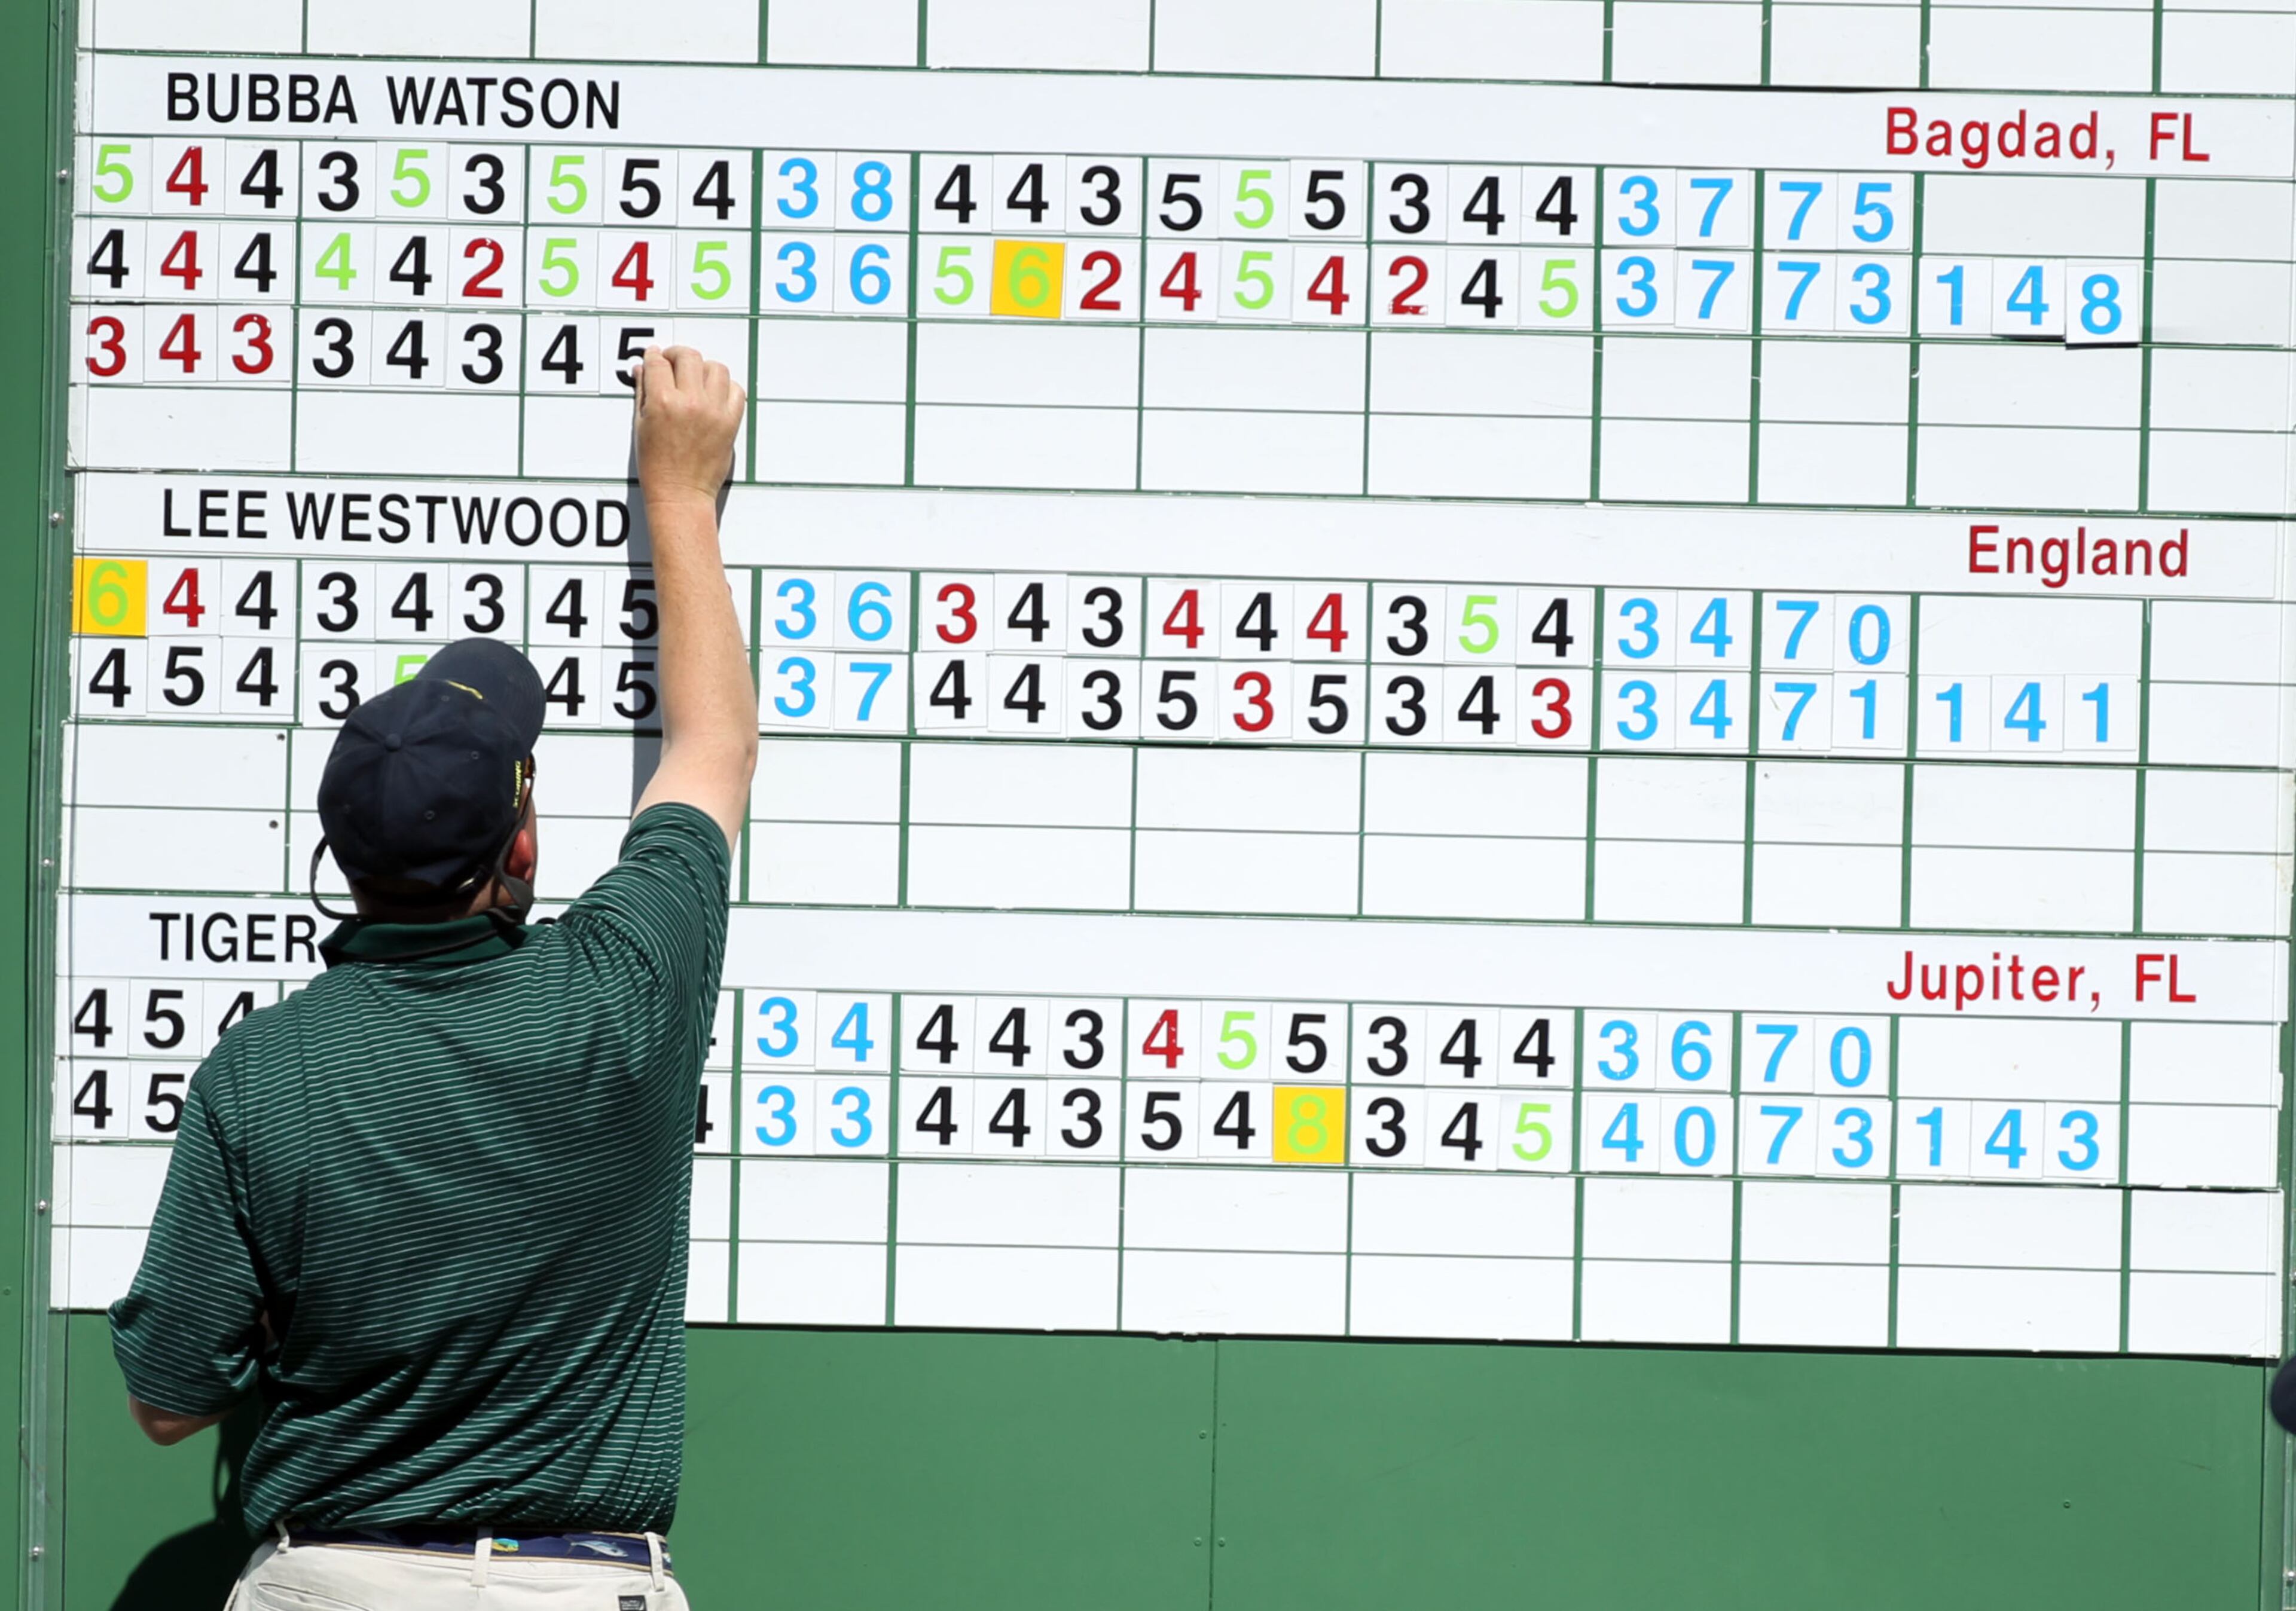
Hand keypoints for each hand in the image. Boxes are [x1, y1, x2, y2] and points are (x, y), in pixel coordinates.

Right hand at [635, 346, 745, 509]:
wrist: (681, 493)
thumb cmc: (657, 466)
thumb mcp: (640, 426)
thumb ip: (643, 392)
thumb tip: (643, 368)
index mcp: (663, 402)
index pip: (658, 363)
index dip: (654, 356)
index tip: (655, 356)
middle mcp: (691, 402)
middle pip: (689, 357)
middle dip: (677, 355)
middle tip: (673, 362)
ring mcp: (714, 411)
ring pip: (715, 368)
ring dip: (703, 368)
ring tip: (695, 378)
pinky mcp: (730, 422)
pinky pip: (736, 390)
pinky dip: (725, 387)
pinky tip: (714, 394)